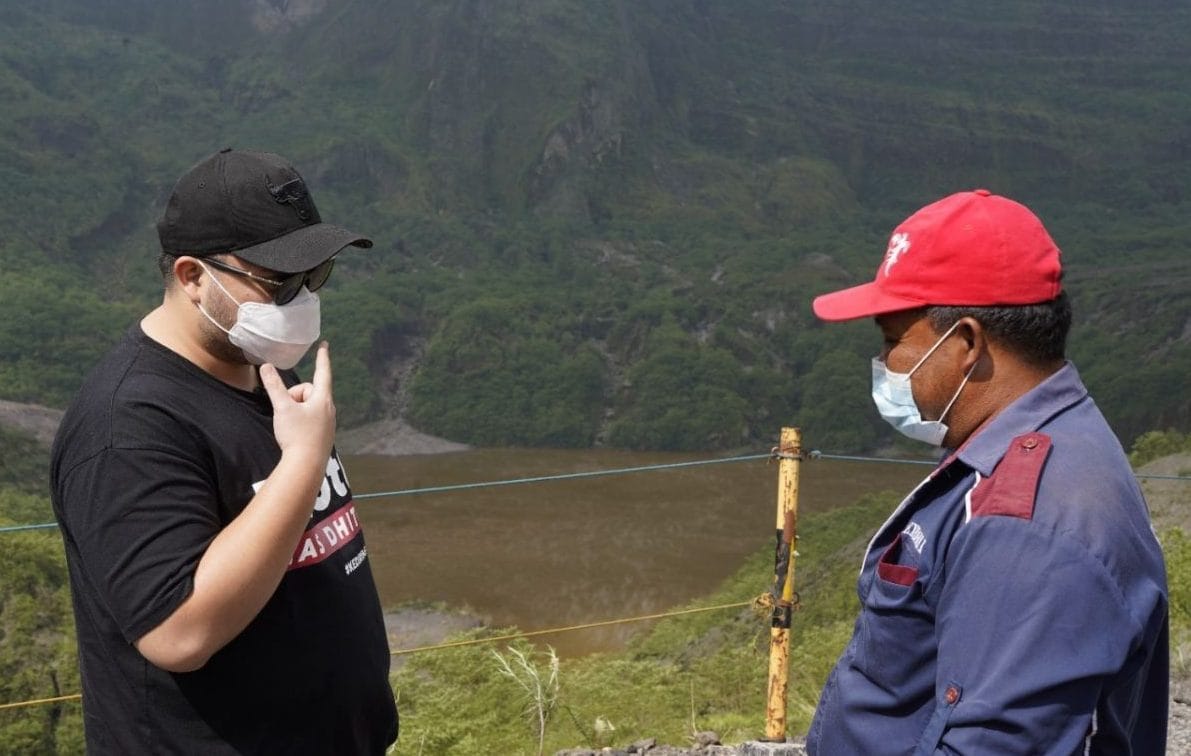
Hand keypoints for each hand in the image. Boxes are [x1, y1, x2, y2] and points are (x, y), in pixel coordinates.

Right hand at [259, 341, 335, 464]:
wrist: (306, 466)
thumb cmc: (296, 435)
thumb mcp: (283, 408)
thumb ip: (274, 386)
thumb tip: (265, 367)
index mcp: (322, 399)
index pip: (322, 372)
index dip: (322, 357)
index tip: (324, 345)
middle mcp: (329, 409)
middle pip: (307, 391)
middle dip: (293, 396)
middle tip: (285, 411)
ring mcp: (328, 422)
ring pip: (306, 406)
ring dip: (295, 410)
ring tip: (290, 426)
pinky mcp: (323, 434)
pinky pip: (308, 419)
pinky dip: (299, 421)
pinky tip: (295, 435)